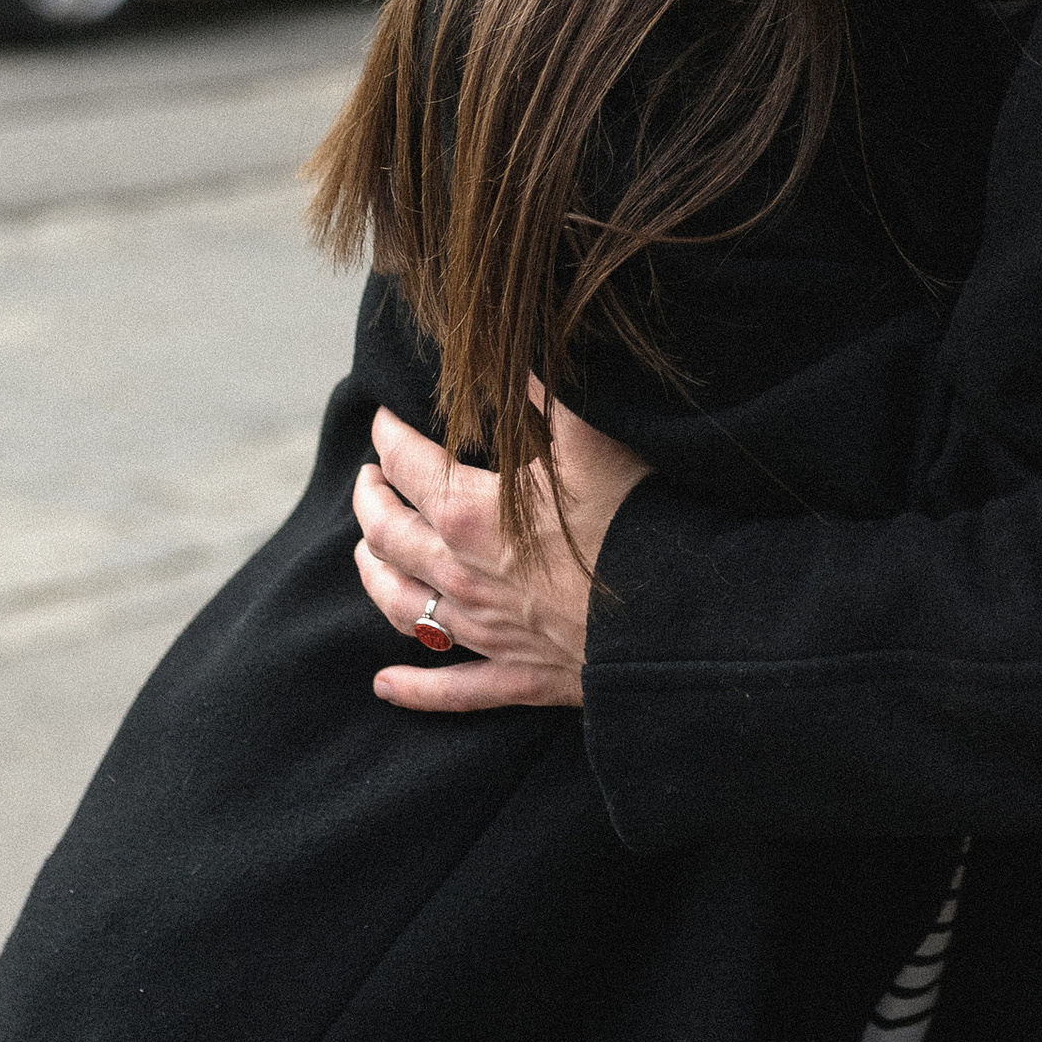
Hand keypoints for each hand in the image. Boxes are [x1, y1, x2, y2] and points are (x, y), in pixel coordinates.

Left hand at [352, 397, 648, 714]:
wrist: (676, 615)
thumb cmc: (635, 520)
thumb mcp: (590, 438)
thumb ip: (544, 392)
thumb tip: (515, 352)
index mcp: (470, 512)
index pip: (407, 466)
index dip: (387, 439)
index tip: (382, 422)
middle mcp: (460, 574)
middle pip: (387, 536)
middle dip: (369, 502)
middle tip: (368, 479)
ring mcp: (483, 631)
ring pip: (402, 606)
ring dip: (373, 575)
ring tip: (365, 553)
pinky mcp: (514, 675)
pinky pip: (448, 689)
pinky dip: (412, 687)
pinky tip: (384, 684)